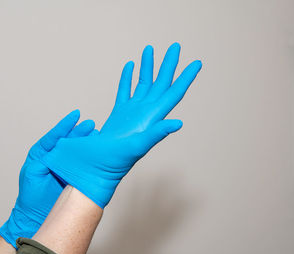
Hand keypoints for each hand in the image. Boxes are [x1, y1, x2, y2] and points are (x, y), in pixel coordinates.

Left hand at [0, 110, 94, 247]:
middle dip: (80, 132)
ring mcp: (66, 167)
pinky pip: (82, 164)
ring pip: (77, 151)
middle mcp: (55, 157)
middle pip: (69, 141)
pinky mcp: (75, 176)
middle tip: (91, 125)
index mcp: (42, 153)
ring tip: (97, 134)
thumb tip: (58, 147)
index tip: (76, 115)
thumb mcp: (34, 172)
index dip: (66, 126)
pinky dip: (89, 156)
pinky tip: (97, 150)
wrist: (36, 216)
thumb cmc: (31, 195)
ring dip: (87, 142)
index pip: (55, 136)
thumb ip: (44, 159)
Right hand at [41, 43, 201, 207]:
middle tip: (176, 47)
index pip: (173, 93)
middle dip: (169, 65)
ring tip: (150, 49)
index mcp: (152, 117)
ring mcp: (132, 112)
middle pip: (160, 83)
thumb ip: (156, 134)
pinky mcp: (118, 113)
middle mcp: (145, 112)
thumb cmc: (115, 161)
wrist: (96, 166)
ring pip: (142, 83)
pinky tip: (130, 67)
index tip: (196, 63)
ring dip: (148, 67)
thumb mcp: (136, 147)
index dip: (185, 78)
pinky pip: (124, 91)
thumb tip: (178, 122)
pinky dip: (127, 78)